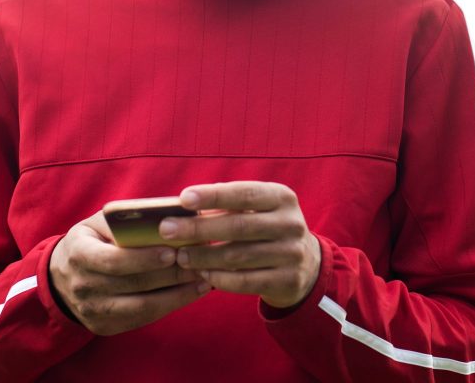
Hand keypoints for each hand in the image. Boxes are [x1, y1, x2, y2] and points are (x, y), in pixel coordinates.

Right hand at [50, 209, 208, 334]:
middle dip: (171, 274)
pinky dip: (170, 305)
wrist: (62, 277)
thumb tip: (172, 215)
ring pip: (142, 307)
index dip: (144, 258)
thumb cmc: (92, 241)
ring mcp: (94, 311)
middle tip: (200, 262)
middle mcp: (84, 286)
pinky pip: (142, 319)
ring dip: (177, 294)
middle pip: (133, 284)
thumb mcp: (99, 223)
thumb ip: (127, 220)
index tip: (173, 251)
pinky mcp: (106, 327)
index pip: (113, 260)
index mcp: (79, 254)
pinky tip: (191, 293)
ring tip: (203, 279)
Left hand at [159, 181, 321, 308]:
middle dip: (198, 228)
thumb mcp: (259, 210)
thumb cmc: (267, 229)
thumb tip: (181, 207)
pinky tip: (202, 273)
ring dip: (204, 256)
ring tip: (180, 256)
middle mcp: (290, 223)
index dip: (213, 195)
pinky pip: (245, 281)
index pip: (244, 194)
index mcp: (282, 197)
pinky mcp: (287, 280)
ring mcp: (291, 253)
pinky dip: (219, 278)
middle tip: (167, 229)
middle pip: (238, 226)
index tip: (183, 198)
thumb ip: (228, 206)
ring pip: (238, 256)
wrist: (307, 264)